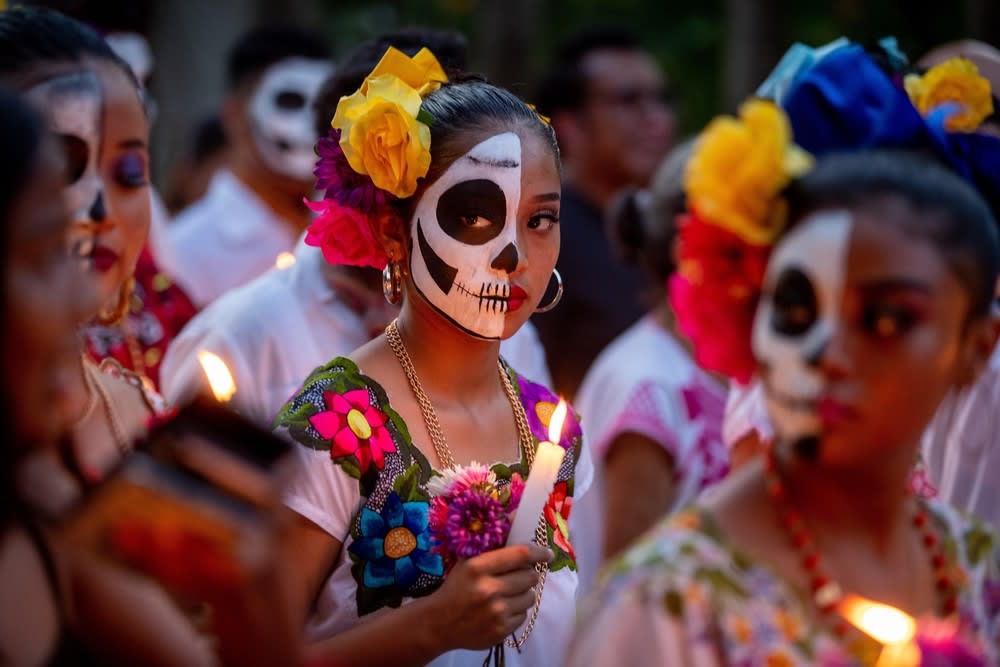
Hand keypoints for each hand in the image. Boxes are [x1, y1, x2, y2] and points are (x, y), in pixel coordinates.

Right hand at [429, 544, 552, 650]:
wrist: (439, 623)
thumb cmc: (456, 587)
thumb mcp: (468, 562)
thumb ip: (493, 546)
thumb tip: (515, 518)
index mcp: (478, 567)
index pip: (520, 555)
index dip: (538, 552)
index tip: (547, 553)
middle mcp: (488, 590)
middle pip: (530, 576)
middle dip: (528, 573)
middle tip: (520, 574)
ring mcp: (496, 612)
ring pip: (530, 596)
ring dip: (524, 592)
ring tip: (510, 593)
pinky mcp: (501, 631)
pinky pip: (523, 615)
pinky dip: (517, 610)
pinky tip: (503, 608)